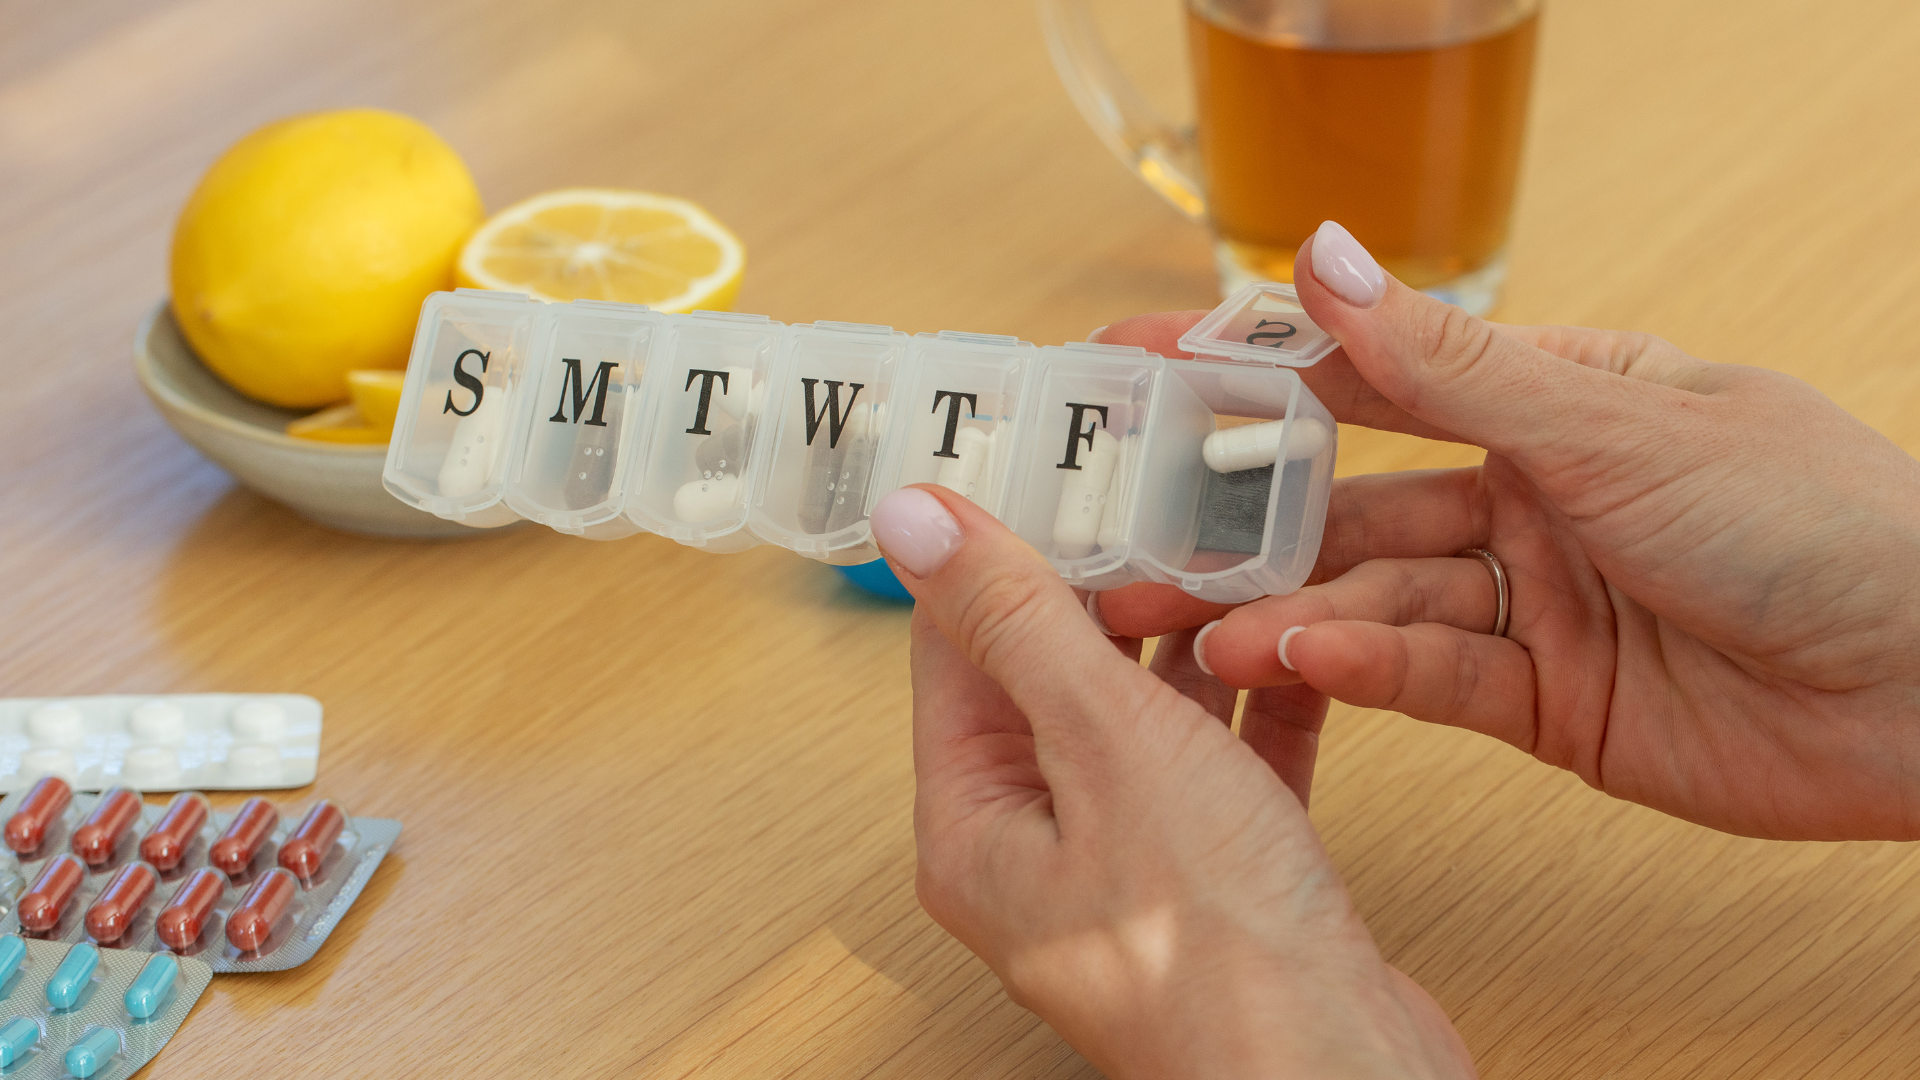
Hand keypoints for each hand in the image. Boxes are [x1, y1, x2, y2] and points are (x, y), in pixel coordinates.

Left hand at [871, 485, 1476, 1079]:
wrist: (1339, 1076)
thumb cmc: (1211, 944)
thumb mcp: (1102, 742)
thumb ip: (1016, 622)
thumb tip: (915, 522)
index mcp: (974, 823)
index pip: (959, 650)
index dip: (997, 552)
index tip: (1043, 464)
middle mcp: (1041, 848)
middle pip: (1057, 678)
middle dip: (1112, 585)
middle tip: (1158, 490)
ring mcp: (1136, 866)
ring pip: (1150, 719)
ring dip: (1194, 638)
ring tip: (1237, 546)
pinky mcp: (1224, 879)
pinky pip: (1228, 763)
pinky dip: (1258, 702)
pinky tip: (1299, 638)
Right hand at [1097, 221, 1919, 841]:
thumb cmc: (1813, 520)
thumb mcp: (1611, 423)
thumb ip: (1448, 365)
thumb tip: (1321, 259)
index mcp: (1559, 400)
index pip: (1379, 375)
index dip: (1259, 370)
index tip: (1145, 368)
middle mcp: (1535, 498)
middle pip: (1358, 507)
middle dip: (1250, 524)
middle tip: (1138, 541)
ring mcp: (1537, 604)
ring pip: (1380, 602)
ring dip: (1294, 614)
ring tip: (1203, 629)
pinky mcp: (1546, 705)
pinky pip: (1433, 678)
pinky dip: (1365, 671)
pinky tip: (1299, 662)